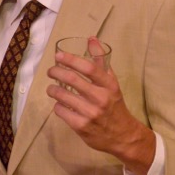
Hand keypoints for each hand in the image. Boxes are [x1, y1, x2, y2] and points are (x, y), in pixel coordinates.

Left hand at [46, 37, 155, 174]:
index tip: (58, 56)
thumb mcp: (111, 83)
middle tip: (50, 71)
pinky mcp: (81, 126)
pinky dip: (57, 105)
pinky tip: (60, 104)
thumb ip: (101, 61)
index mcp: (109, 85)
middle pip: (72, 79)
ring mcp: (90, 113)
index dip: (71, 59)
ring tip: (51, 88)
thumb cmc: (114, 105)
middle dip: (56, 72)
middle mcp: (101, 98)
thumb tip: (91, 39)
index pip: (89, 68)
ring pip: (62, 95)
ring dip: (52, 89)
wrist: (123, 136)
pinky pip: (60, 110)